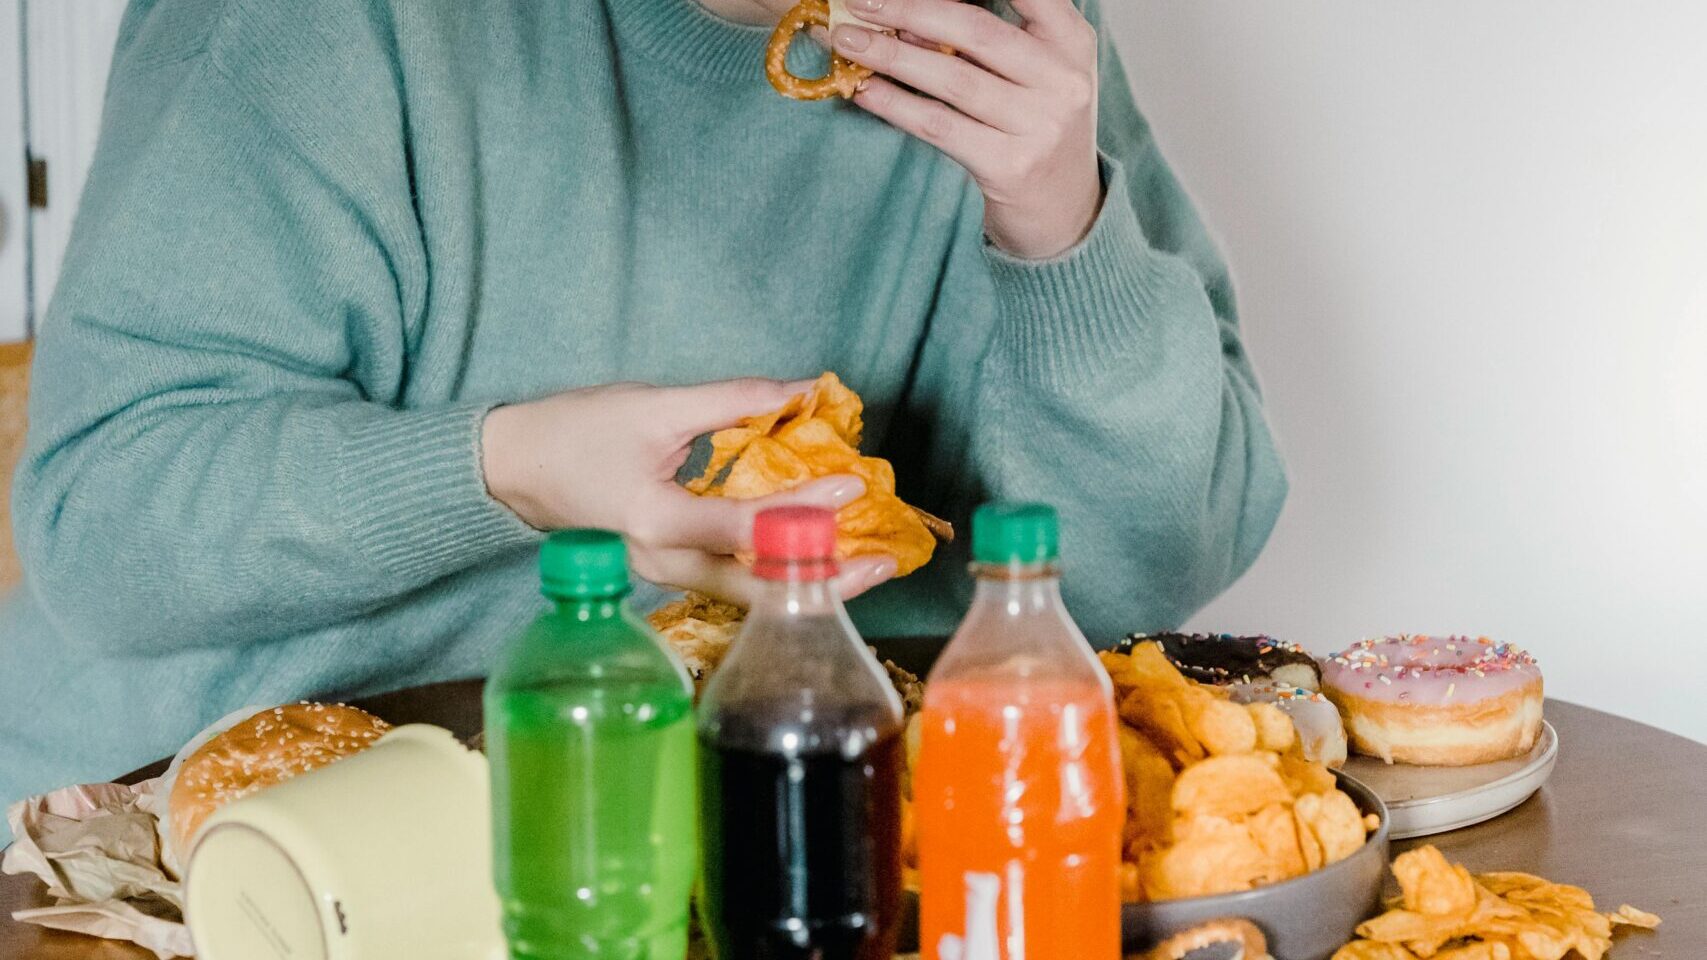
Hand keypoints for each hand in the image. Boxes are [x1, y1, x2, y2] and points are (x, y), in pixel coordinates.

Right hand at [481, 379, 898, 602]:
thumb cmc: (574, 432)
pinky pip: (732, 582)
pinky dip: (777, 574)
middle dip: (824, 578)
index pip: (746, 523)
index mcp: (656, 521)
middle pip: (756, 585)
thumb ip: (731, 400)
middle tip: (883, 563)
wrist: (511, 469)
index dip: (804, 507)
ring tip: (863, 568)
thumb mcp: (653, 405)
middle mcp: (662, 562)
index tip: (852, 485)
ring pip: (747, 592)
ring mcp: (663, 575)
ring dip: (806, 582)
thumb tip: (802, 389)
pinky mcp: (668, 571)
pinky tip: (816, 561)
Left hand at [831, 0, 1103, 258]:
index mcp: (1072, 41)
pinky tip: (863, 89)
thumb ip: (985, 43)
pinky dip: (895, 104)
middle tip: (860, 2)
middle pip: (975, 31)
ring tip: (846, 41)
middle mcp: (1062, 79)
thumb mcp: (1031, 73)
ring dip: (890, 56)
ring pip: (951, 78)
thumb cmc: (1035, 125)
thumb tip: (905, 21)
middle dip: (909, 10)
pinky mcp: (1010, 166)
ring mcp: (1040, 126)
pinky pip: (938, 125)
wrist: (1063, 207)